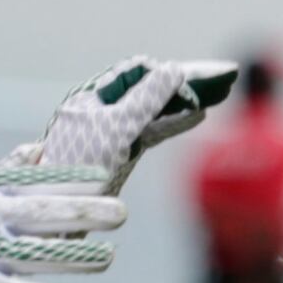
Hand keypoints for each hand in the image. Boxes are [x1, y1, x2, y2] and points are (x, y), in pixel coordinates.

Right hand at [0, 165, 122, 282]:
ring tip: (108, 257)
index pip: (38, 181)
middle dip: (90, 213)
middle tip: (122, 213)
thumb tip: (40, 149)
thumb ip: (4, 172)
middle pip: (49, 213)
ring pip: (43, 252)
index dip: (74, 180)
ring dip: (80, 257)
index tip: (104, 177)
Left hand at [8, 56, 238, 192]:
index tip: (200, 78)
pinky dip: (177, 122)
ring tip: (222, 91)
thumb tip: (173, 70)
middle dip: (189, 83)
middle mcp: (105, 109)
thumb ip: (146, 98)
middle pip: (153, 89)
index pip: (140, 73)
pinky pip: (155, 129)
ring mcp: (114, 131)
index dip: (172, 73)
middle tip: (227, 76)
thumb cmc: (80, 166)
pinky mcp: (123, 150)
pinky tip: (199, 116)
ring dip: (188, 100)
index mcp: (95, 96)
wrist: (56, 212)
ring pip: (158, 109)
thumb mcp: (116, 126)